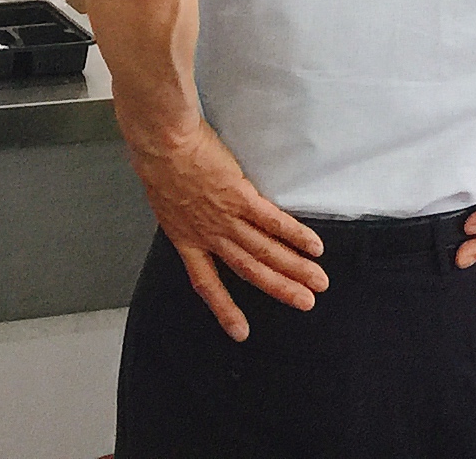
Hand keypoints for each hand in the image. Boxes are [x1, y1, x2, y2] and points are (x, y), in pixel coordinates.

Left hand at [126, 121, 326, 342]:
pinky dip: (295, 235)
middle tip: (305, 303)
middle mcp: (209, 235)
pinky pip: (273, 221)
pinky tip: (313, 246)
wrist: (161, 142)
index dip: (223, 308)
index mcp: (186, 239)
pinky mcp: (241, 197)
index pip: (205, 282)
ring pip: (265, 250)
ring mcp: (226, 218)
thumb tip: (199, 215)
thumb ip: (186, 215)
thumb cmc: (158, 162)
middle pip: (249, 269)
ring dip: (295, 268)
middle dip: (280, 288)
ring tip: (318, 281)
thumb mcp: (165, 199)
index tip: (240, 332)